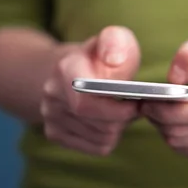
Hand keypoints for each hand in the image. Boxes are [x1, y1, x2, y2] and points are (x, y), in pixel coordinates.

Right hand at [40, 26, 140, 155]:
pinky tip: (109, 121)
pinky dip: (110, 137)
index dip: (117, 109)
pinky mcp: (55, 134)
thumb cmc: (100, 58)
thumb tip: (114, 60)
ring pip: (102, 137)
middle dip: (124, 118)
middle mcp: (52, 94)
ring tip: (121, 110)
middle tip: (135, 106)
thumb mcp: (111, 40)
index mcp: (65, 69)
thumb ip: (116, 43)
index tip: (136, 103)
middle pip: (99, 123)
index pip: (87, 102)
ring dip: (119, 127)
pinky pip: (97, 147)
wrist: (68, 71)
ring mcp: (50, 116)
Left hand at [142, 25, 187, 161]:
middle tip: (147, 106)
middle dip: (158, 119)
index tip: (148, 98)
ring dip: (163, 128)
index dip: (165, 109)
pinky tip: (178, 123)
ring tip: (162, 111)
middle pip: (183, 129)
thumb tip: (174, 80)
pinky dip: (176, 139)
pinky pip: (187, 151)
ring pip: (180, 142)